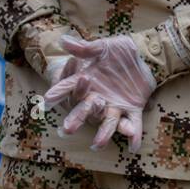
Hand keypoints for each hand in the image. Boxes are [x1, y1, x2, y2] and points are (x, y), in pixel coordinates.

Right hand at [44, 35, 155, 150]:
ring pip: (108, 121)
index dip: (59, 93)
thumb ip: (85, 48)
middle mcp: (99, 96)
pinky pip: (134, 124)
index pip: (69, 88)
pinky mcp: (133, 109)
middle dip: (76, 119)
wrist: (142, 57)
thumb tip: (63, 40)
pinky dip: (134, 135)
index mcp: (88, 81)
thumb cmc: (118, 51)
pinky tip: (133, 148)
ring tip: (97, 145)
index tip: (47, 101)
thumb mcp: (102, 47)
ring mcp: (116, 105)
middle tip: (66, 130)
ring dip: (103, 133)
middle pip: (85, 110)